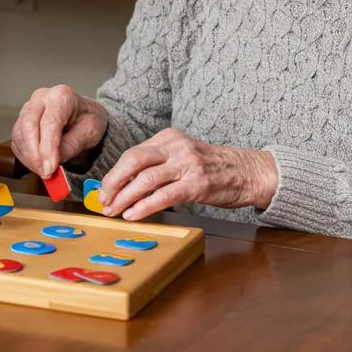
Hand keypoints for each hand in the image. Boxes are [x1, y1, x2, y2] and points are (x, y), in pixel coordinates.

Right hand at [10, 85, 108, 178]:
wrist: (84, 115)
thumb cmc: (88, 119)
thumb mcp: (90, 132)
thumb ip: (71, 145)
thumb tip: (51, 162)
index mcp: (61, 95)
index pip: (49, 122)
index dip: (47, 147)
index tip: (50, 168)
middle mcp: (41, 98)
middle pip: (28, 125)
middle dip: (34, 154)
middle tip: (46, 173)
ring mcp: (29, 109)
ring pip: (19, 134)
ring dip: (29, 158)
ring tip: (45, 171)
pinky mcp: (21, 122)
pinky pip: (17, 142)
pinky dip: (25, 157)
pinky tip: (38, 165)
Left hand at [100, 128, 277, 220]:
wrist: (247, 172)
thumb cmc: (212, 168)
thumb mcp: (182, 155)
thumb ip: (158, 164)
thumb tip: (127, 185)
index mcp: (168, 137)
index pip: (133, 153)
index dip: (114, 173)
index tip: (104, 189)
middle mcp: (176, 147)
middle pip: (134, 161)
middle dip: (114, 182)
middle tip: (103, 200)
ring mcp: (187, 165)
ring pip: (146, 179)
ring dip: (125, 197)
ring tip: (113, 210)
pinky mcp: (197, 185)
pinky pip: (165, 195)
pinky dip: (145, 206)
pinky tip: (134, 214)